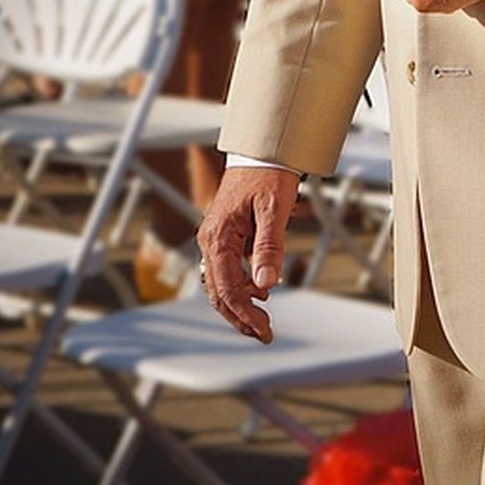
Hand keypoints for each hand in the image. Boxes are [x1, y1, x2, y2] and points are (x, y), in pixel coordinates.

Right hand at [196, 166, 300, 342]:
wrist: (261, 151)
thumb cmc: (269, 175)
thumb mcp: (274, 209)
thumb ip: (269, 246)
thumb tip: (266, 284)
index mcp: (218, 237)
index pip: (228, 288)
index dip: (246, 313)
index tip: (264, 329)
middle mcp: (209, 241)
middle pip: (218, 292)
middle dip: (240, 317)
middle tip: (264, 334)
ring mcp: (214, 240)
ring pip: (220, 284)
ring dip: (239, 306)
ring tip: (261, 322)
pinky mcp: (222, 237)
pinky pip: (225, 271)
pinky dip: (240, 287)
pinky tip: (260, 292)